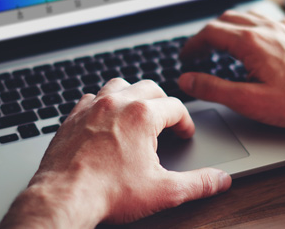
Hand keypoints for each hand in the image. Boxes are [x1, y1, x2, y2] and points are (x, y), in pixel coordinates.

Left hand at [0, 79, 231, 228]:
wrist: (64, 198)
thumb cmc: (108, 193)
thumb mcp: (163, 191)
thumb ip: (198, 183)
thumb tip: (220, 180)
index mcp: (142, 115)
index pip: (176, 107)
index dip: (185, 122)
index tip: (185, 135)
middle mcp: (117, 103)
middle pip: (149, 88)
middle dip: (163, 103)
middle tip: (167, 122)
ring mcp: (91, 107)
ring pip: (119, 85)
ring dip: (132, 95)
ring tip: (138, 113)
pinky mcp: (72, 118)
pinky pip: (91, 98)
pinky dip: (103, 104)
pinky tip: (106, 120)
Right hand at [179, 11, 284, 150]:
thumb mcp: (248, 101)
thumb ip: (214, 89)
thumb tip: (188, 80)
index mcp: (250, 42)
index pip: (210, 33)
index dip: (192, 45)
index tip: (185, 57)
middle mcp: (266, 29)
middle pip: (226, 20)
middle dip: (208, 34)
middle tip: (199, 52)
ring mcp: (284, 29)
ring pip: (248, 16)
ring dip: (229, 26)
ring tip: (221, 42)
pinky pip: (271, 19)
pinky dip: (255, 25)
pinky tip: (259, 36)